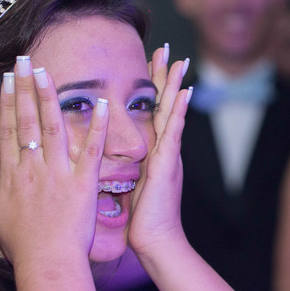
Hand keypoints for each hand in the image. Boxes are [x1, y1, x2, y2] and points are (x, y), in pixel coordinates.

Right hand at [0, 56, 107, 265]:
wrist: (46, 263)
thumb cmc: (23, 246)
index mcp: (13, 175)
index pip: (9, 130)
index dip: (8, 102)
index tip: (8, 79)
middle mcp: (33, 168)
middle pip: (27, 120)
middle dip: (24, 87)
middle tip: (23, 60)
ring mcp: (58, 174)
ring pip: (54, 128)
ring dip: (50, 97)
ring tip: (47, 72)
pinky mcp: (83, 184)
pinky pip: (91, 150)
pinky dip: (97, 127)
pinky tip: (101, 104)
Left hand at [127, 45, 191, 258]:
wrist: (155, 242)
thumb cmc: (139, 220)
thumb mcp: (127, 186)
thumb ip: (122, 168)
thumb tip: (104, 158)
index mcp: (151, 153)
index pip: (149, 113)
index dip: (149, 89)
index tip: (146, 63)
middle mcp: (162, 150)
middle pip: (163, 105)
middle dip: (164, 77)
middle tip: (166, 49)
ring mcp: (168, 155)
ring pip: (172, 113)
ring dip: (175, 86)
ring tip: (179, 60)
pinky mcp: (167, 165)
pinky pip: (174, 133)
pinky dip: (179, 112)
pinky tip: (185, 93)